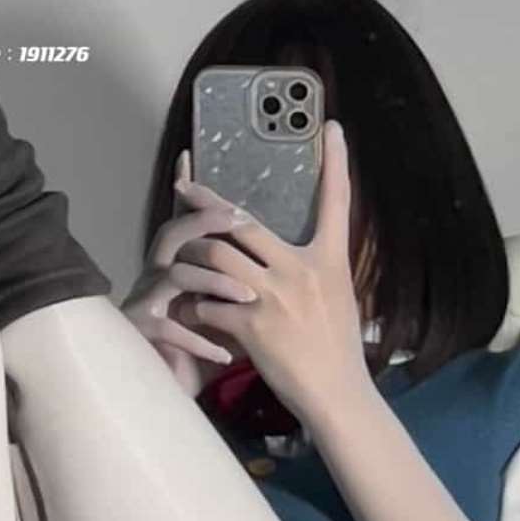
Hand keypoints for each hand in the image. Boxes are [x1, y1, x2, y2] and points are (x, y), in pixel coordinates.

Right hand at [120, 163, 258, 397]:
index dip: (193, 193)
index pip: (187, 219)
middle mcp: (159, 275)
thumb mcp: (234, 308)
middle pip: (173, 234)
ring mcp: (149, 302)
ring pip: (176, 275)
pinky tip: (226, 353)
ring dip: (215, 283)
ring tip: (248, 296)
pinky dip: (200, 340)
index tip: (191, 156)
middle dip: (205, 223)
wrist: (179, 392)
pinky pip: (170, 328)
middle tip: (240, 220)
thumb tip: (292, 254)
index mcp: (181, 263)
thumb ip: (248, 279)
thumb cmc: (208, 347)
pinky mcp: (144, 333)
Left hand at [173, 120, 371, 424]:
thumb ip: (316, 265)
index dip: (337, 164)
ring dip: (192, 257)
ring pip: (216, 257)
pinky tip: (193, 310)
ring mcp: (275, 296)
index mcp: (329, 259)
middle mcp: (302, 270)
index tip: (332, 127)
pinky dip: (196, 305)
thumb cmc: (337, 345)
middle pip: (243, 223)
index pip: (337, 202)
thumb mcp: (338, 295)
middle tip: (182, 187)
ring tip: (181, 258)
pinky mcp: (253, 324)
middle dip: (206, 203)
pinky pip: (209, 303)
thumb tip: (299, 243)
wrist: (336, 392)